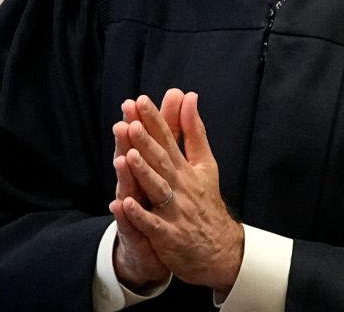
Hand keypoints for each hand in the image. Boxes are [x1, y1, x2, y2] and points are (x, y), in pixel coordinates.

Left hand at [119, 90, 243, 293]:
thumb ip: (193, 131)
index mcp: (185, 168)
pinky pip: (152, 224)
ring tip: (129, 155)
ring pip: (157, 189)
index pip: (168, 139)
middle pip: (161, 160)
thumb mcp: (205, 164)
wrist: (219, 248)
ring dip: (143, 173)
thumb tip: (189, 97)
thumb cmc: (205, 201)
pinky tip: (124, 203)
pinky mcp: (168, 235)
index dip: (154, 120)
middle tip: (131, 122)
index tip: (140, 100)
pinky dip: (139, 215)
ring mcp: (174, 210)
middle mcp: (180, 186)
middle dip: (146, 141)